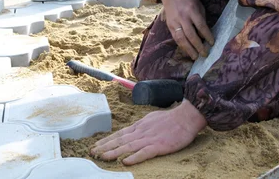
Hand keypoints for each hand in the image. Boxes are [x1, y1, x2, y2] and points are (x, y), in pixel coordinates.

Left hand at [91, 99, 206, 164]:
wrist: (185, 117)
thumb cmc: (170, 119)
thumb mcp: (151, 119)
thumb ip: (141, 127)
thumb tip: (131, 131)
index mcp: (139, 126)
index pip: (119, 134)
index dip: (107, 140)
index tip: (96, 145)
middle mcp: (141, 132)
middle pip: (120, 140)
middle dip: (105, 146)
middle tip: (92, 152)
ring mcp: (149, 138)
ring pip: (128, 146)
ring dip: (114, 152)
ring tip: (102, 157)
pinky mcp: (159, 145)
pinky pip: (145, 152)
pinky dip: (135, 157)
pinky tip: (126, 161)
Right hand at [157, 0, 213, 59]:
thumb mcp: (198, 5)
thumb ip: (201, 19)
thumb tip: (205, 34)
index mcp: (192, 10)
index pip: (201, 26)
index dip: (207, 36)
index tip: (212, 43)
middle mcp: (182, 17)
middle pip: (191, 35)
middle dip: (198, 46)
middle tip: (204, 54)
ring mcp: (174, 22)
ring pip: (181, 39)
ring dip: (189, 49)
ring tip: (195, 57)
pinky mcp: (169, 25)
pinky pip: (175, 38)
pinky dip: (182, 45)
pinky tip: (187, 50)